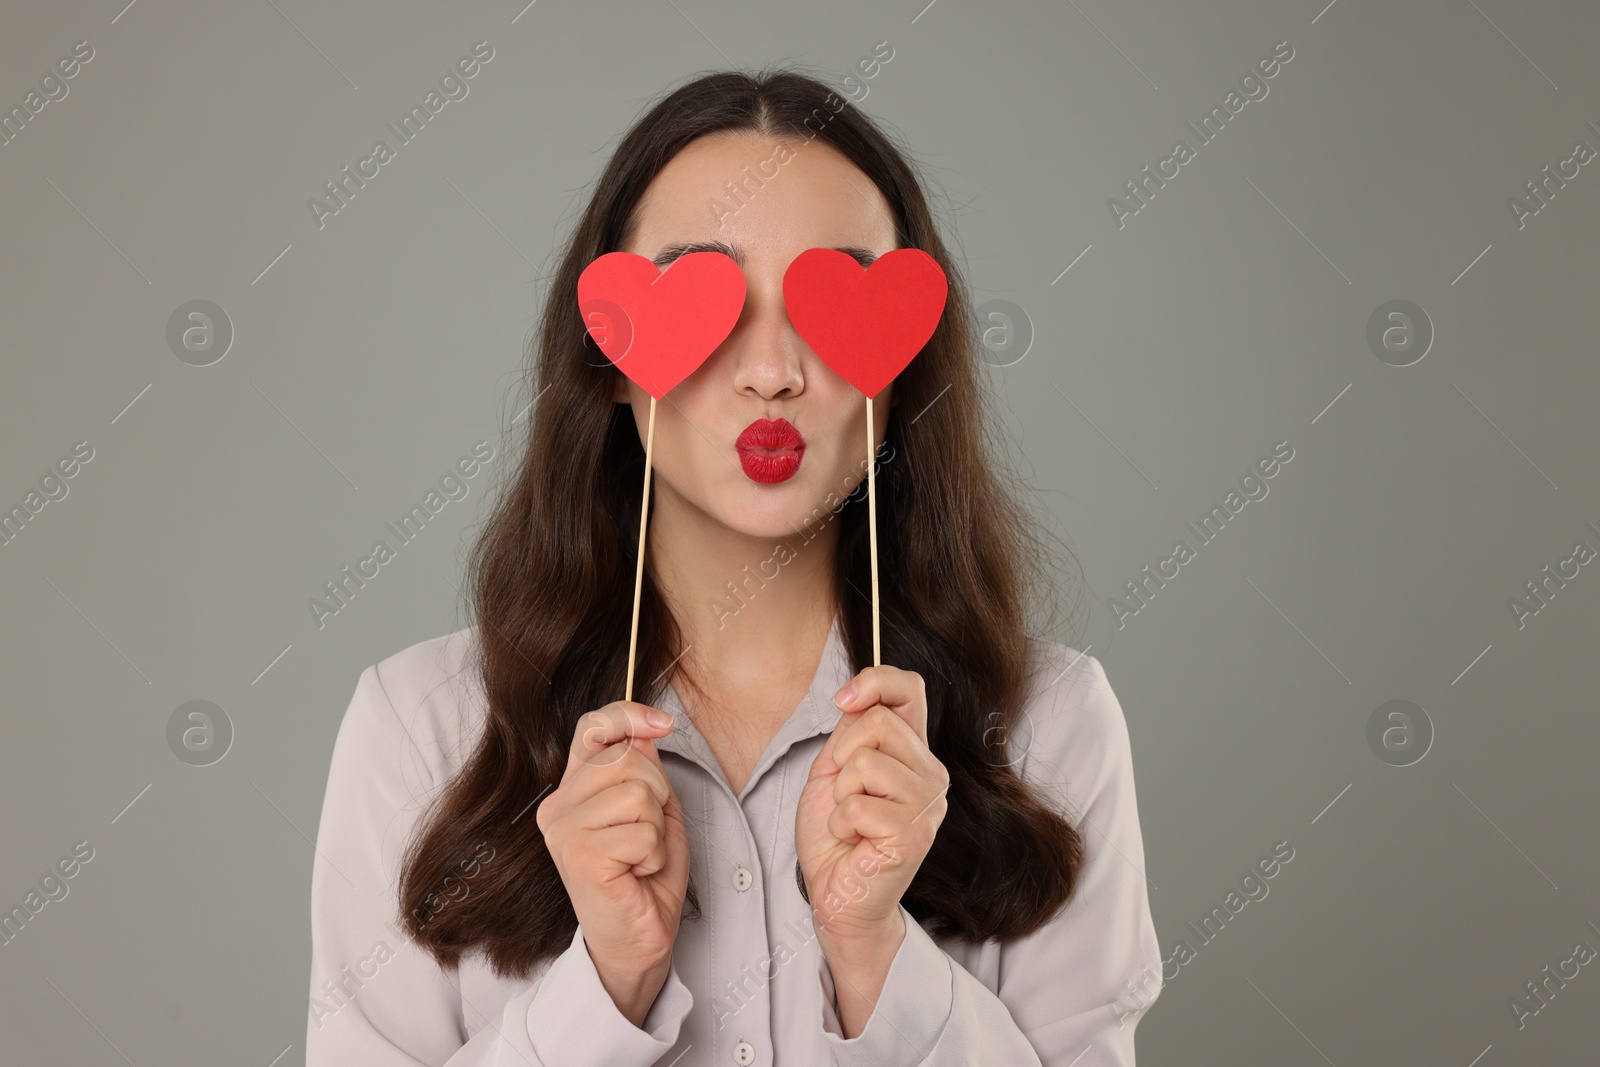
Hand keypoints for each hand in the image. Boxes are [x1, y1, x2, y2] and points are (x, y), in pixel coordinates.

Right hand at [536, 702, 688, 1026]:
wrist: (637, 939)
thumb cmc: (645, 876)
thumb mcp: (653, 810)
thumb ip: (644, 770)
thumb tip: (644, 734)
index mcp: (573, 788)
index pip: (593, 728)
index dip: (628, 715)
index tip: (663, 724)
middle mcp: (557, 805)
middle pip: (627, 759)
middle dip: (657, 793)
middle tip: (648, 833)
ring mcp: (562, 830)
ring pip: (638, 793)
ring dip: (656, 829)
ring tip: (640, 857)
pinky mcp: (578, 855)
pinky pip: (642, 832)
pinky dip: (654, 855)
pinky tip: (636, 874)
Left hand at [795, 664, 949, 942]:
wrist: (836, 894)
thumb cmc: (836, 836)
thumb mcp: (834, 769)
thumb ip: (851, 731)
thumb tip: (856, 694)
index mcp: (914, 752)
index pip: (910, 689)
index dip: (875, 680)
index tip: (842, 699)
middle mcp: (931, 774)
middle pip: (878, 721)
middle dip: (841, 755)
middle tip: (843, 794)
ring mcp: (928, 805)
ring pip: (865, 762)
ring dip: (840, 795)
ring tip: (850, 821)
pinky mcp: (914, 835)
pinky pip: (857, 805)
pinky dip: (840, 823)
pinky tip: (855, 842)